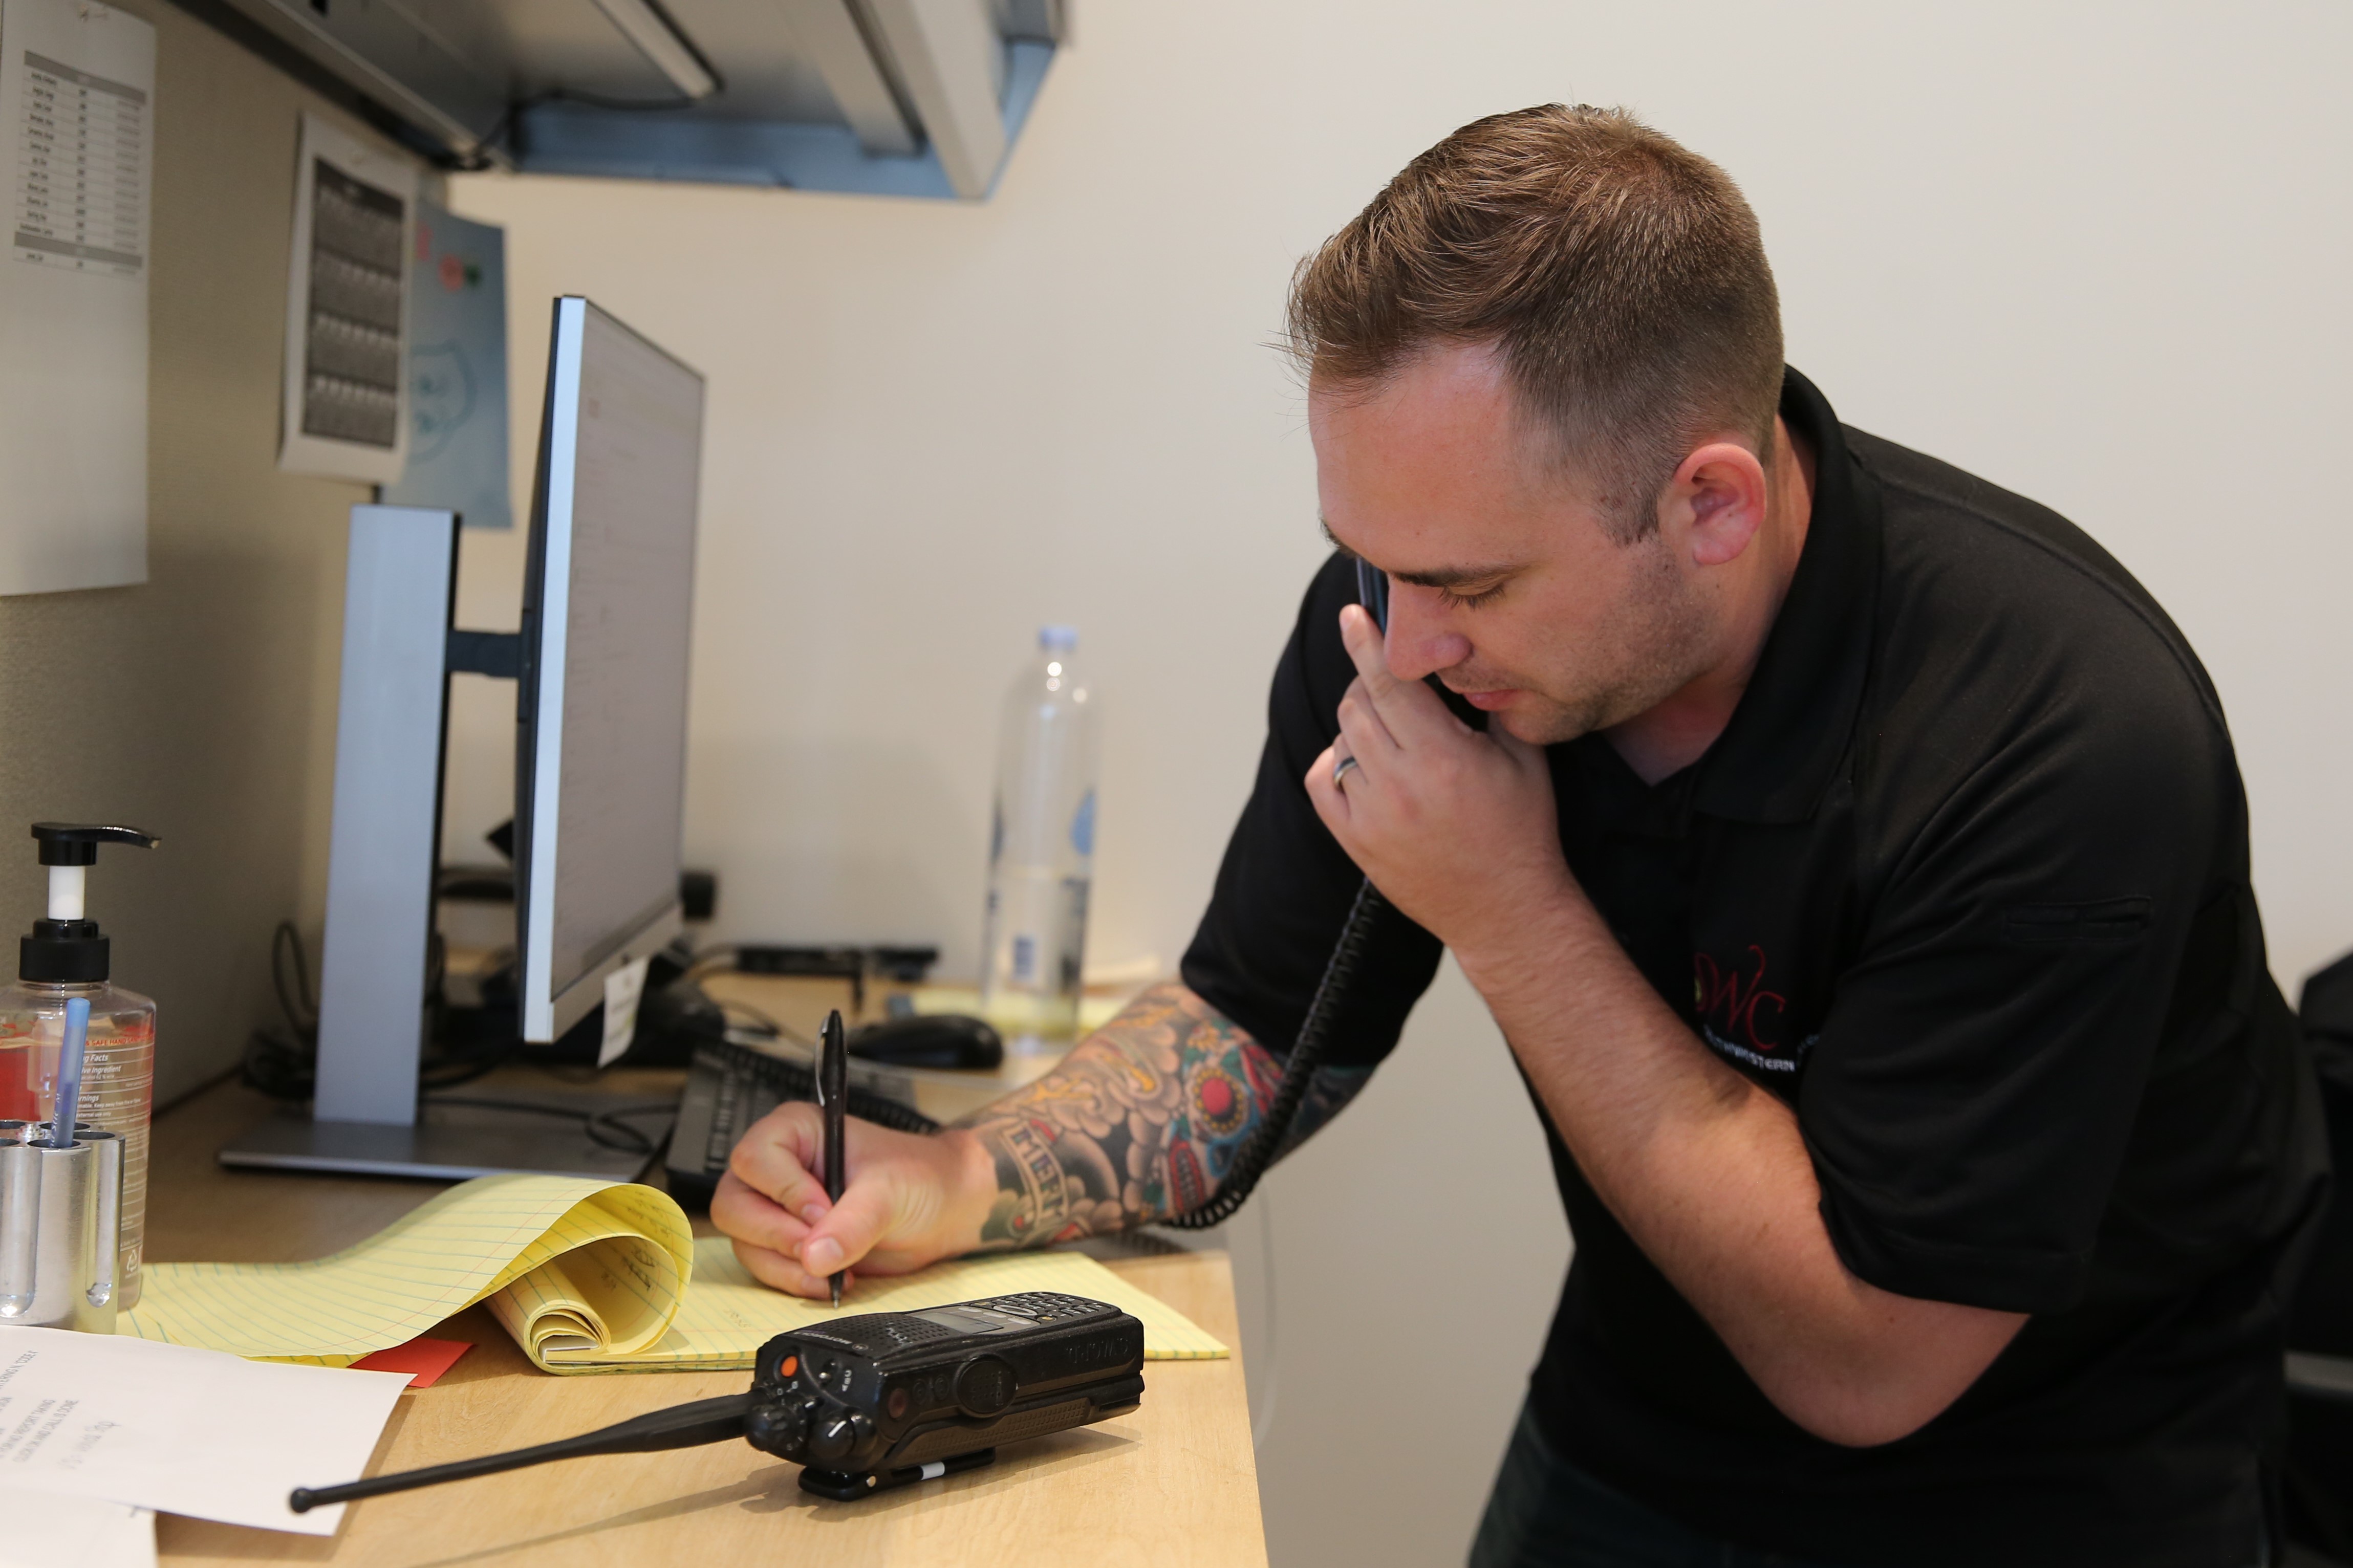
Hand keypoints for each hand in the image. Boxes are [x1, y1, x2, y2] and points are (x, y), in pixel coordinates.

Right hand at [712, 1102, 994, 1298]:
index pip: (755, 1159)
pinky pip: (764, 1267)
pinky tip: (831, 1281)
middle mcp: (777, 1167)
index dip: (784, 1192)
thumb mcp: (889, 1192)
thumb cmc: (918, 1178)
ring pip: (745, 1242)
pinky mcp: (786, 1243)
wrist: (942, 1210)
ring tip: (835, 1271)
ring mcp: (777, 1208)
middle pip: (734, 1205)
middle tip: (817, 1253)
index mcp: (795, 1131)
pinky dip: (793, 1280)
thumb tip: (814, 1256)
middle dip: (776, 1236)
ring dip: (785, 1266)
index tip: (822, 1214)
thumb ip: (853, 1222)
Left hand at [1305, 604, 1576, 960]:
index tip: (1353, 616)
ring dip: (1360, 725)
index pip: (1389, 682)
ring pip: (1341, 740)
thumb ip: (1492, 705)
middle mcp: (1400, 785)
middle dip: (1370, 683)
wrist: (1505, 909)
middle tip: (1395, 687)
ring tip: (1395, 736)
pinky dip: (1336, 762)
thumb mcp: (1524, 759)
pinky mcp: (1355, 842)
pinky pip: (1322, 781)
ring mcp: (1372, 816)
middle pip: (1357, 705)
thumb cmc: (1521, 831)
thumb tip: (1461, 655)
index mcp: (1443, 757)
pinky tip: (1366, 765)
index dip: (1367, 643)